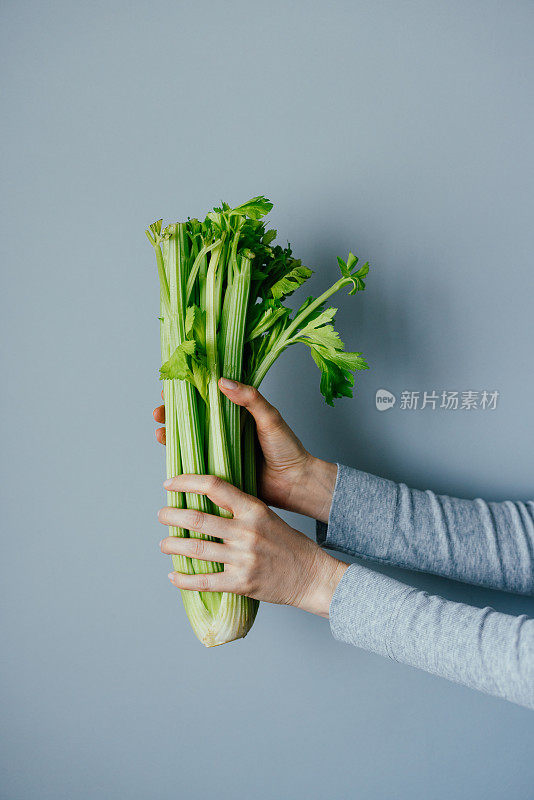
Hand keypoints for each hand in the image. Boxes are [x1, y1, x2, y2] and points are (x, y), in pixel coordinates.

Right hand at [153, 381, 336, 521]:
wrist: (295, 484)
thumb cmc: (288, 449)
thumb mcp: (270, 418)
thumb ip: (250, 399)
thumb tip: (222, 381)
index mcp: (237, 413)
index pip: (206, 397)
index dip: (186, 391)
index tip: (170, 386)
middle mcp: (225, 431)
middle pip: (191, 418)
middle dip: (171, 414)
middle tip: (159, 413)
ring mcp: (220, 451)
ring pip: (189, 440)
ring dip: (171, 435)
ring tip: (160, 433)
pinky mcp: (219, 471)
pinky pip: (196, 463)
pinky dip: (180, 459)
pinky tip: (170, 456)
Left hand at [158, 474, 347, 616]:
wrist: (311, 576)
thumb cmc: (288, 545)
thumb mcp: (267, 517)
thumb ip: (240, 510)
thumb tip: (206, 502)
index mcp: (253, 510)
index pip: (215, 487)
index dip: (187, 482)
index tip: (170, 483)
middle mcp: (247, 532)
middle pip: (197, 520)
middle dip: (172, 517)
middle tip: (162, 515)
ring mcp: (243, 558)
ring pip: (196, 550)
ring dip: (173, 546)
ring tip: (164, 544)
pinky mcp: (241, 583)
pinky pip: (204, 581)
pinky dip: (184, 580)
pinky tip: (173, 576)